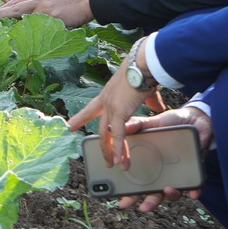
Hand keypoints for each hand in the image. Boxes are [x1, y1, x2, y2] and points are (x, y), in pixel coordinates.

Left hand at [0, 0, 92, 26]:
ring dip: (3, 15)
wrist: (88, 0)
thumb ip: (40, 1)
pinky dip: (23, 25)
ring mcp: (42, 4)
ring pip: (18, 9)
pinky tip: (13, 30)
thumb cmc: (72, 0)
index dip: (4, 6)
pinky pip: (33, 20)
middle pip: (13, 4)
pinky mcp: (50, 13)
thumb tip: (30, 13)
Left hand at [68, 51, 149, 172]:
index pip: (90, 110)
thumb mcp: (145, 92)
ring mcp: (110, 107)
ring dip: (111, 152)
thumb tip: (158, 109)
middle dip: (101, 145)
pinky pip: (117, 135)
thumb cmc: (144, 72)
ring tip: (113, 165)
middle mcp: (106, 102)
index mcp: (108, 96)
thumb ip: (150, 103)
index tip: (69, 126)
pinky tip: (119, 160)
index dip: (79, 119)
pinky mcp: (119, 112)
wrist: (143, 63)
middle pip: (100, 129)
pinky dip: (118, 149)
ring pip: (107, 135)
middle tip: (103, 158)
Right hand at [111, 108, 211, 212]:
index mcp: (150, 163)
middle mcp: (163, 172)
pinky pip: (194, 185)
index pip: (137, 182)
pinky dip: (194, 190)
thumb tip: (123, 126)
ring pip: (173, 192)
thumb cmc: (172, 122)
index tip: (121, 199)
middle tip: (142, 208)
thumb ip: (139, 125)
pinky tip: (193, 193)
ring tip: (168, 190)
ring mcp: (178, 174)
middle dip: (148, 202)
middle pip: (154, 192)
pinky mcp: (194, 171)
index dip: (129, 193)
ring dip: (170, 195)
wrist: (195, 118)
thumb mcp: (154, 122)